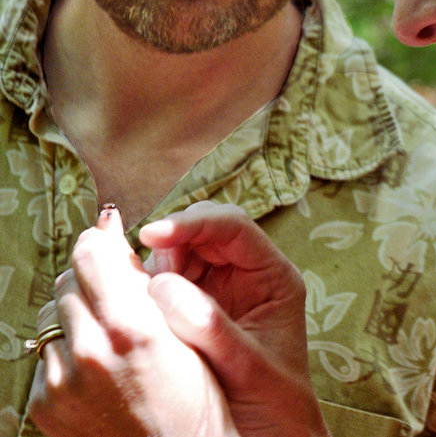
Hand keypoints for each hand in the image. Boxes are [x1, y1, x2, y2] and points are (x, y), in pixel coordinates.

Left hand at [28, 205, 237, 436]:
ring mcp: (62, 382)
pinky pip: (46, 355)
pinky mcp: (44, 405)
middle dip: (90, 279)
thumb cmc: (196, 393)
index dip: (100, 242)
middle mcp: (90, 351)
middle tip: (117, 295)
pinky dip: (66, 351)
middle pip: (68, 280)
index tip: (110, 242)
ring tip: (108, 335)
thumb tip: (107, 225)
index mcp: (132, 324)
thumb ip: (141, 276)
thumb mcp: (184, 328)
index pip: (90, 252)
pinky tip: (97, 367)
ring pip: (53, 316)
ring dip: (75, 314)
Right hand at [140, 201, 329, 436]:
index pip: (233, 227)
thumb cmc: (274, 405)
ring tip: (138, 293)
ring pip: (180, 251)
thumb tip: (163, 288)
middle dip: (170, 241)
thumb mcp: (249, 369)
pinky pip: (166, 280)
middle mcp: (246, 272)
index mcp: (273, 276)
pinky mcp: (194, 306)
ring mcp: (219, 287)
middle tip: (142, 272)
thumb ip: (211, 328)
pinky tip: (137, 305)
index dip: (192, 223)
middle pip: (203, 230)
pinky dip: (147, 286)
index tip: (153, 234)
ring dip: (155, 263)